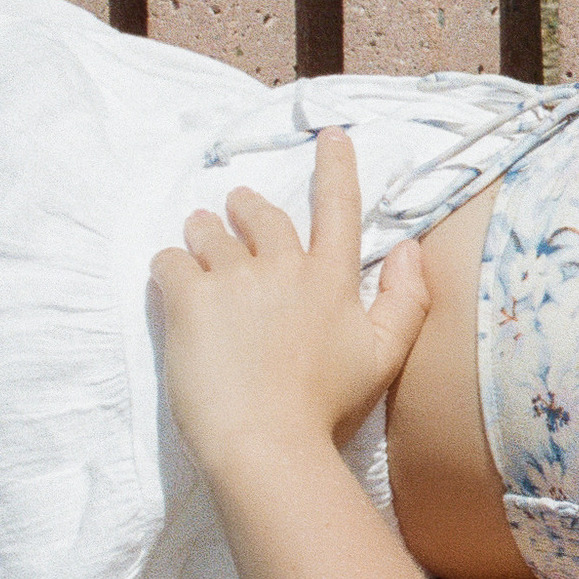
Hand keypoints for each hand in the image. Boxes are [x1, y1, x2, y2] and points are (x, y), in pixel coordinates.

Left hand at [152, 129, 431, 469]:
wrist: (267, 443)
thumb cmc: (328, 408)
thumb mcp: (384, 358)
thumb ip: (407, 300)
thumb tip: (410, 249)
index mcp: (331, 279)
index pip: (337, 208)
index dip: (335, 168)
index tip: (330, 135)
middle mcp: (284, 266)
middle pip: (261, 215)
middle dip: (246, 206)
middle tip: (234, 208)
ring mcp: (234, 279)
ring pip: (208, 232)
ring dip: (202, 232)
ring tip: (197, 241)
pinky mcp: (189, 299)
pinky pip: (169, 261)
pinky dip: (168, 267)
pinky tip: (171, 285)